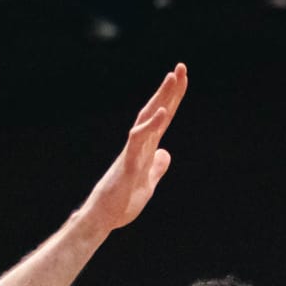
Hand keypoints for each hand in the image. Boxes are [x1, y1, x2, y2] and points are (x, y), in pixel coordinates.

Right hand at [77, 64, 187, 232]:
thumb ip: (156, 167)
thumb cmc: (121, 203)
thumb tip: (165, 153)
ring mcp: (133, 152)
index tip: (182, 80)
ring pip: (147, 118)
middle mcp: (139, 145)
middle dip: (169, 90)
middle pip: (156, 111)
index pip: (163, 119)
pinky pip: (139, 140)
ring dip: (160, 98)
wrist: (103, 218)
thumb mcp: (147, 184)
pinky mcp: (128, 163)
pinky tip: (162, 112)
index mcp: (146, 149)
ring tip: (172, 78)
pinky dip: (151, 125)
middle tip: (181, 67)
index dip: (173, 100)